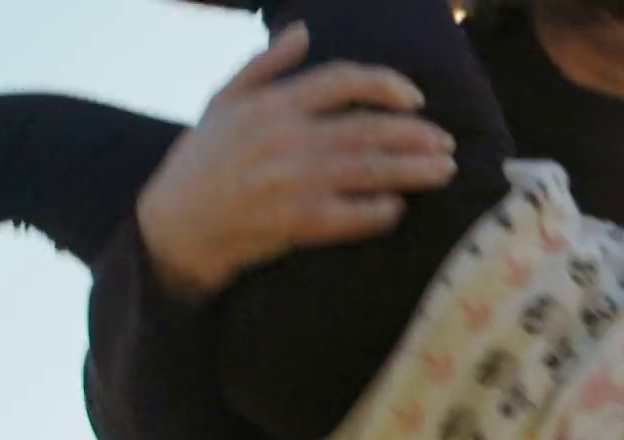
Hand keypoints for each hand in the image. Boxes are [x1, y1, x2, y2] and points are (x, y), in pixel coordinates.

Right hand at [136, 23, 457, 300]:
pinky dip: (382, 211)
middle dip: (416, 135)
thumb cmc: (204, 159)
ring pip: (371, 171)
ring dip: (415, 171)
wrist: (176, 224)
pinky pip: (355, 215)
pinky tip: (400, 208)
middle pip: (369, 129)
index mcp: (272, 104)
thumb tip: (303, 31)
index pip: (343, 80)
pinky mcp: (298, 223)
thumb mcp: (223, 101)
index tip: (416, 98)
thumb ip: (265, 65)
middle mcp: (286, 139)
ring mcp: (294, 182)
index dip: (387, 85)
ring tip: (445, 170)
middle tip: (448, 143)